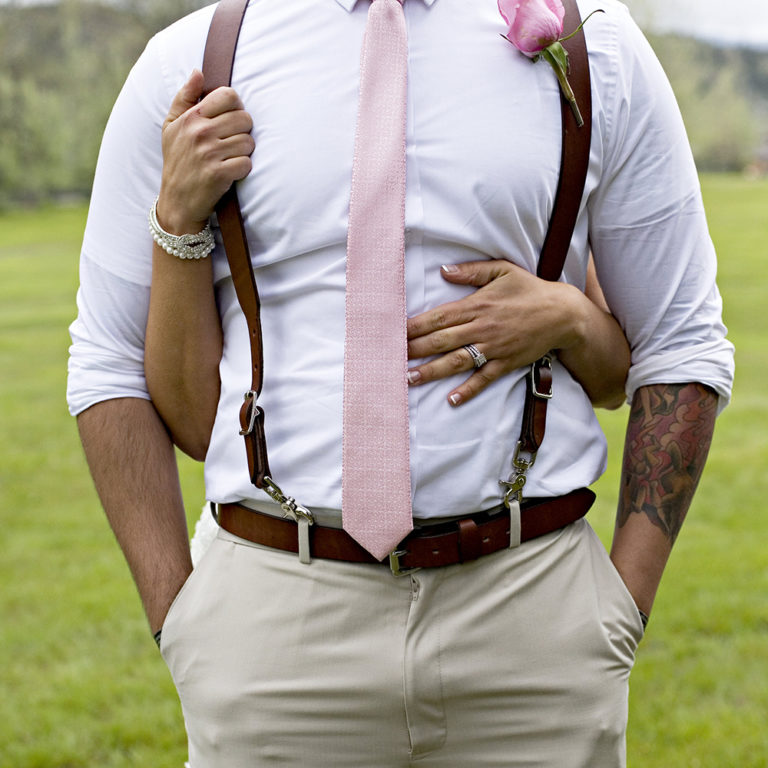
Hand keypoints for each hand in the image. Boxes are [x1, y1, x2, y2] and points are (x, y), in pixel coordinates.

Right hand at [157, 70, 254, 233]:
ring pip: (248, 142)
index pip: (229, 95)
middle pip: (244, 119)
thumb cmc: (177, 161)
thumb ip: (185, 97)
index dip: (236, 107)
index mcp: (191, 117)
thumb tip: (198, 72)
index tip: (231, 120)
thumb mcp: (172, 127)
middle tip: (232, 143)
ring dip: (244, 152)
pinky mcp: (219, 174)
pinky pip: (247, 163)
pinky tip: (231, 172)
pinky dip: (243, 169)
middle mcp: (200, 132)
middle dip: (243, 132)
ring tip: (230, 159)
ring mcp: (209, 153)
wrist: (176, 201)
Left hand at [407, 260, 585, 405]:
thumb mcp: (502, 271)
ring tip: (409, 379)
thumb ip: (471, 271)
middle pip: (441, 341)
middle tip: (391, 359)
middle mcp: (481, 328)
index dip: (415, 326)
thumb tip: (443, 270)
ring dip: (431, 371)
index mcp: (476, 305)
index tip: (395, 333)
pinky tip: (451, 400)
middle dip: (414, 350)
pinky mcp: (506, 363)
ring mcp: (493, 347)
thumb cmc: (529, 289)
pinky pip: (483, 379)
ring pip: (456, 362)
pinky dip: (468, 390)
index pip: (438, 317)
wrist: (563, 313)